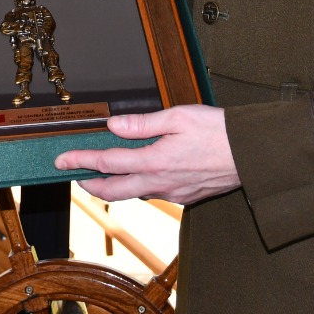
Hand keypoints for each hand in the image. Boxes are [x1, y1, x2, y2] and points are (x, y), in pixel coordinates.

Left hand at [54, 105, 238, 203]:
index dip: (81, 161)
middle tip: (74, 176)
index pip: (108, 163)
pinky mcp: (186, 197)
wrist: (252, 155)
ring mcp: (173, 194)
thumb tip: (113, 126)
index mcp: (155, 161)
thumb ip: (143, 123)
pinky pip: (155, 194)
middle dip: (89, 184)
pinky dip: (139, 187)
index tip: (61, 160)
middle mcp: (160, 183)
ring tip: (101, 175)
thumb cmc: (218, 131)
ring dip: (113, 187)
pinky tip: (140, 176)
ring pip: (134, 194)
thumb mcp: (178, 116)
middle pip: (113, 191)